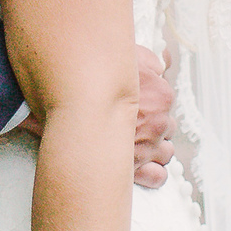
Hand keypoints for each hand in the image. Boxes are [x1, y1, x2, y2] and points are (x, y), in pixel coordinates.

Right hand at [8, 46, 169, 179]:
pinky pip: (158, 176)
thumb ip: (146, 60)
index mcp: (160, 95)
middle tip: (132, 122)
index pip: (166, 99)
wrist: (64, 104)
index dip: (150, 100)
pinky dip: (153, 172)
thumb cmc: (91, 77)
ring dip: (154, 148)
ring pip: (165, 151)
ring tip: (134, 145)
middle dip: (152, 124)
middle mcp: (159, 123)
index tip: (137, 102)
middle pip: (166, 126)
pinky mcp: (135, 170)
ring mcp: (148, 149)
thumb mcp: (125, 54)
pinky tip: (140, 166)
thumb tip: (160, 65)